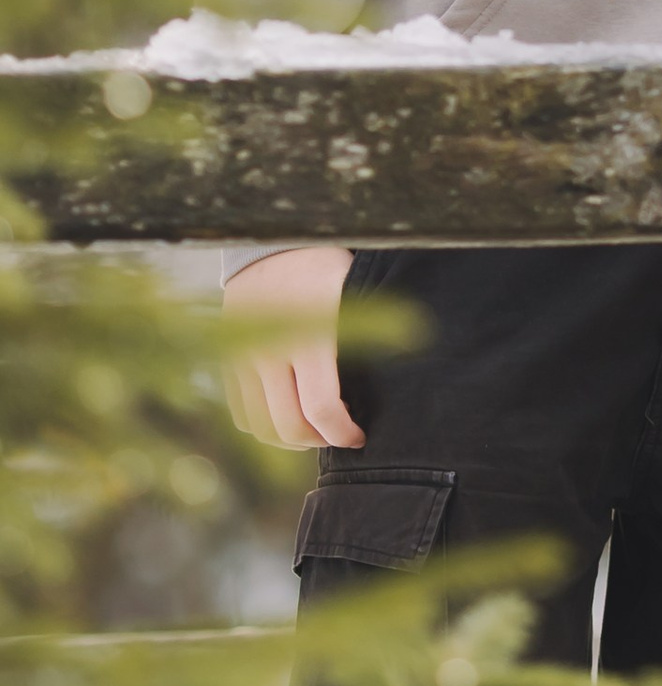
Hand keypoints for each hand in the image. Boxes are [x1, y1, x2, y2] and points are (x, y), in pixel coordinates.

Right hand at [223, 246, 358, 448]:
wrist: (275, 244)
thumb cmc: (328, 270)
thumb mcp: (356, 294)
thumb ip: (372, 334)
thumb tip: (409, 364)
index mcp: (309, 336)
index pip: (321, 409)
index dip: (343, 434)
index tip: (360, 437)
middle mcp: (269, 350)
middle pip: (288, 426)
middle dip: (319, 440)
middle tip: (340, 435)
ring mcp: (243, 357)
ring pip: (260, 426)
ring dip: (291, 438)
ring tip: (317, 428)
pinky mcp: (227, 360)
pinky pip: (240, 413)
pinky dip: (265, 425)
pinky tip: (291, 414)